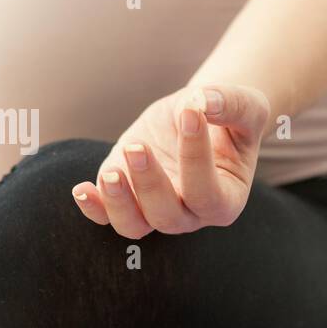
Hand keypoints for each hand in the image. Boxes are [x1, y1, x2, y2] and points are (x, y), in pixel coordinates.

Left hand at [71, 83, 269, 238]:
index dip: (196, 158)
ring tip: (110, 172)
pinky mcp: (126, 196)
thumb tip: (202, 102)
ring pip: (133, 226)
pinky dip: (92, 207)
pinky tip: (81, 189)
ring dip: (118, 202)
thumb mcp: (245, 105)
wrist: (198, 116)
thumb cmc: (229, 116)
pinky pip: (106, 215)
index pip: (206, 193)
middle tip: (136, 146)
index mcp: (225, 199)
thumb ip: (232, 104)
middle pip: (166, 216)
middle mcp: (190, 214)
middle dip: (148, 184)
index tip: (190, 113)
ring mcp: (154, 209)